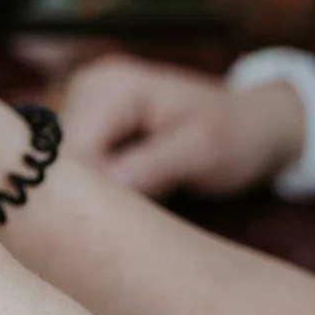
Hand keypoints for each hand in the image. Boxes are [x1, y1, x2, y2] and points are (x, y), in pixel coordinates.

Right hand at [58, 55, 301, 196]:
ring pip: (66, 166)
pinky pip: (79, 165)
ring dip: (93, 193)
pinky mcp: (91, 125)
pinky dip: (100, 187)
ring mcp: (86, 105)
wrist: (254, 124)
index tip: (113, 228)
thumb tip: (106, 190)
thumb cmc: (235, 135)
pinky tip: (127, 197)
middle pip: (61, 158)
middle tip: (129, 220)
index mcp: (111, 86)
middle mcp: (87, 87)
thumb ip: (151, 166)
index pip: (71, 150)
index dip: (86, 193)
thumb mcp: (200, 151)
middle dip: (88, 194)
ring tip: (134, 206)